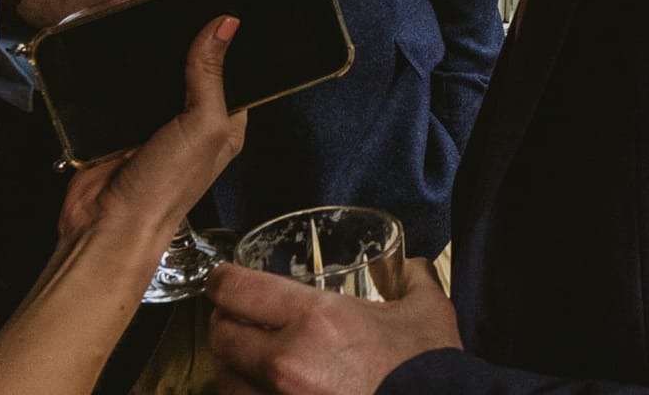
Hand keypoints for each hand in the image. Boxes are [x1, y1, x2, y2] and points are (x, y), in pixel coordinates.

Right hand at [58, 14, 246, 243]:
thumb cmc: (166, 187)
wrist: (106, 224)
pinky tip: (118, 45)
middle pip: (194, 67)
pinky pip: (125, 87)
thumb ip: (211, 75)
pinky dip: (122, 71)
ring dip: (153, 54)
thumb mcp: (202, 126)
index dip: (231, 41)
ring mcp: (156, 122)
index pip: (237, 70)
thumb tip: (225, 24)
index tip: (224, 3)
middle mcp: (193, 121)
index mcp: (225, 122)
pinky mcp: (120, 123)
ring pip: (158, 75)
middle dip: (188, 40)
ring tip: (148, 13)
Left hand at [208, 257, 459, 393]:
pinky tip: (263, 386)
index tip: (223, 278)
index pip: (238, 290)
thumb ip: (413, 279)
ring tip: (247, 356)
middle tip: (236, 315)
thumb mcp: (427, 312)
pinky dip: (246, 392)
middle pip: (220, 335)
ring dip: (232, 363)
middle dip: (224, 321)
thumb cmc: (427, 370)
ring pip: (225, 378)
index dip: (222, 279)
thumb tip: (411, 266)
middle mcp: (287, 361)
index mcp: (317, 318)